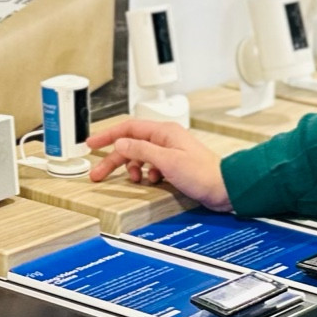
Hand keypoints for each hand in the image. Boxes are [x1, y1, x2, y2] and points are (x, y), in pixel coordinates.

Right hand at [84, 117, 229, 211]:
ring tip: (134, 179)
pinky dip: (145, 175)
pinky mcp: (173, 165)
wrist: (225, 188)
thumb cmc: (204, 174)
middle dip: (114, 160)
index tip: (92, 144)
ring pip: (140, 158)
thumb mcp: (167, 161)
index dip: (107, 136)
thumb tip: (121, 144)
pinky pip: (150, 167)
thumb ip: (141, 151)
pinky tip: (150, 181)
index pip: (128, 129)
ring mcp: (169, 152)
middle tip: (98, 173)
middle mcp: (165, 139)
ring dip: (132, 169)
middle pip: (130, 146)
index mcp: (163, 132)